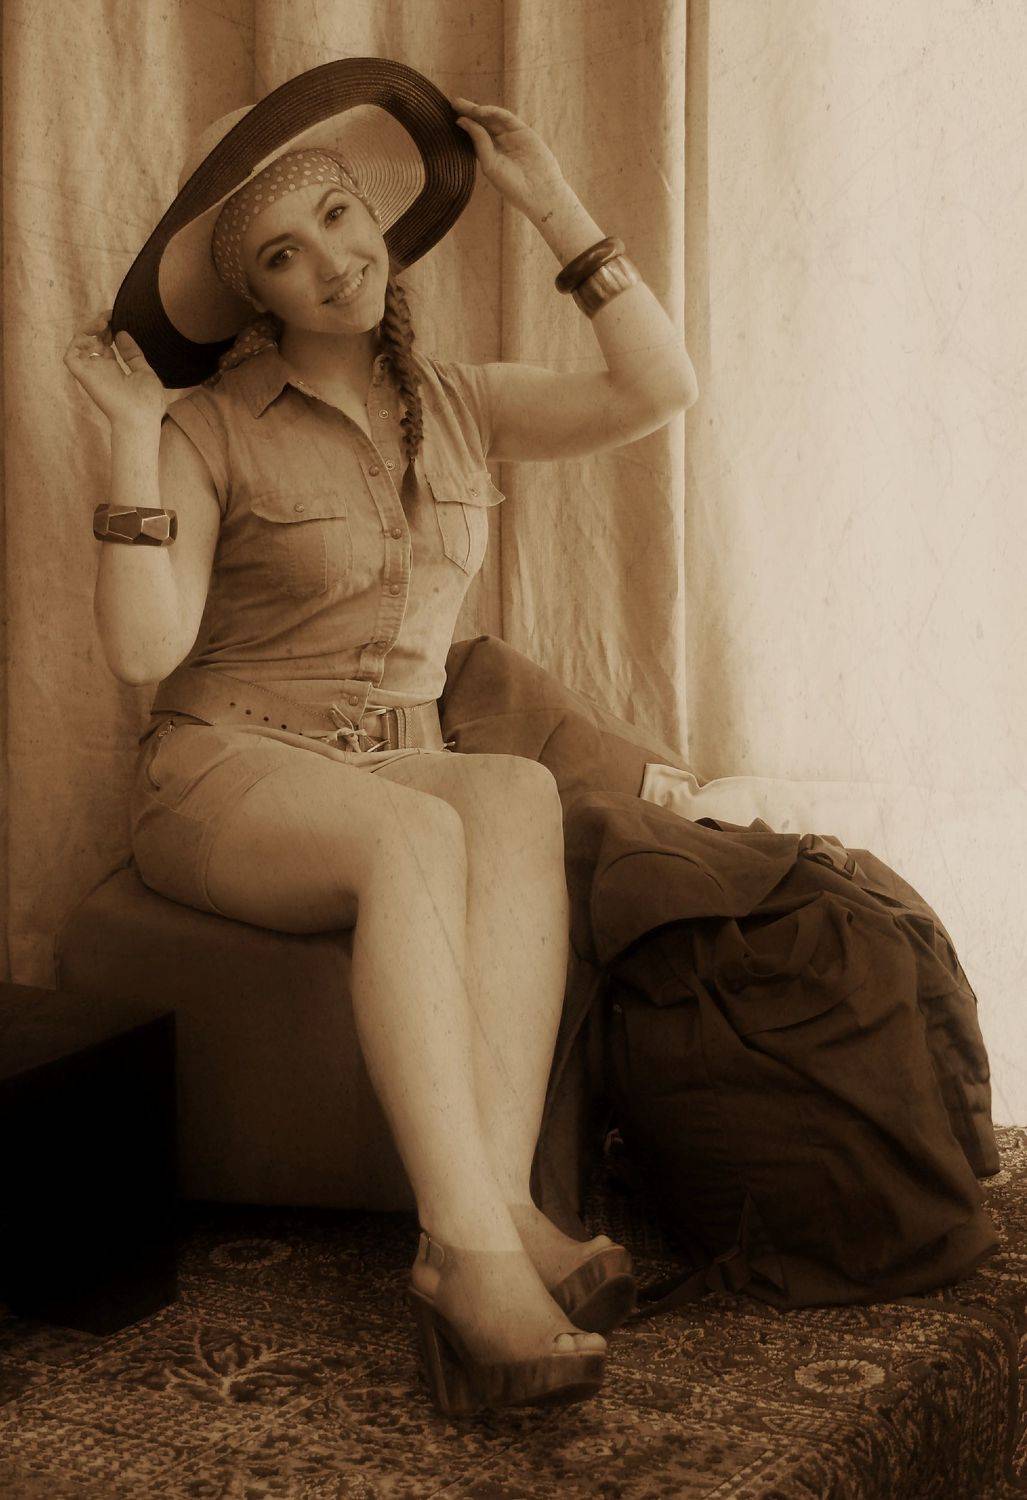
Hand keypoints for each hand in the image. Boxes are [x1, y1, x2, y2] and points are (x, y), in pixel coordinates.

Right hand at [64, 308, 170, 427]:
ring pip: (79, 344)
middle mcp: (100, 369)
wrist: (140, 419)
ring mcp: (91, 372)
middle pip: (92, 339)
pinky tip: (96, 338)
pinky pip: (71, 355)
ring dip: (89, 328)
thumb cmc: (147, 402)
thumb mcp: (144, 372)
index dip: (108, 328)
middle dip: (99, 324)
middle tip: (111, 315)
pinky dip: (79, 342)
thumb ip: (132, 354)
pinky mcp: (84, 376)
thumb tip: (121, 333)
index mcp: (114, 369)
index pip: (105, 344)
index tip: (117, 317)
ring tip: (104, 322)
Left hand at [452, 97, 567, 219]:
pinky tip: (479, 111)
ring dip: (477, 110)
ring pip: (492, 118)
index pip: (474, 136)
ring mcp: (511, 136)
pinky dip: (492, 112)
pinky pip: (505, 117)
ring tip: (462, 105)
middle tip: (453, 102)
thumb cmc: (512, 184)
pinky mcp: (522, 130)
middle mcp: (500, 144)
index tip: (449, 117)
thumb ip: (478, 142)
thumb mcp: (490, 163)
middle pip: (482, 123)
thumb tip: (461, 121)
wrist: (538, 191)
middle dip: (468, 112)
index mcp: (490, 155)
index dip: (464, 125)